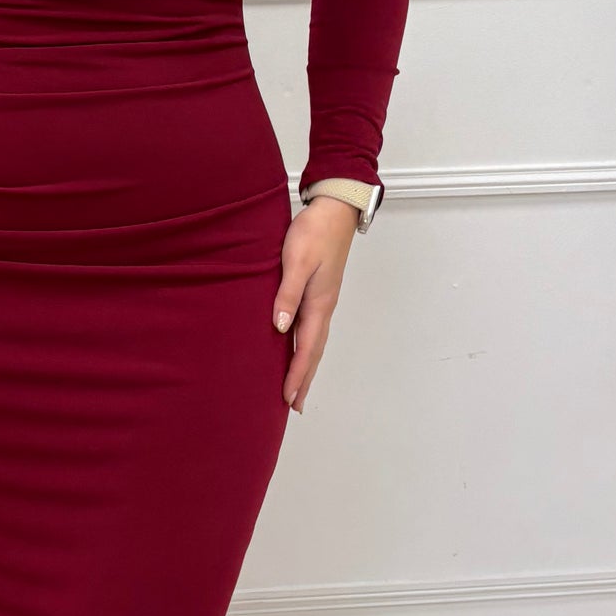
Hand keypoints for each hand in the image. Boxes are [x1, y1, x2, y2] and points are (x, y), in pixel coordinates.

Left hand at [272, 196, 357, 415]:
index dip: (297, 375)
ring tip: (297, 386)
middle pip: (314, 351)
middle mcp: (324, 306)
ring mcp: (323, 299)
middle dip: (305, 379)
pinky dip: (306, 345)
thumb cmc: (314, 232)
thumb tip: (280, 329)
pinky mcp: (319, 290)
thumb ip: (287, 295)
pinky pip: (312, 327)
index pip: (307, 348)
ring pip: (314, 341)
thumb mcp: (296, 262)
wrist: (334, 209)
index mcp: (319, 303)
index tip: (288, 399)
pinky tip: (297, 347)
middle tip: (295, 406)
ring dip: (306, 365)